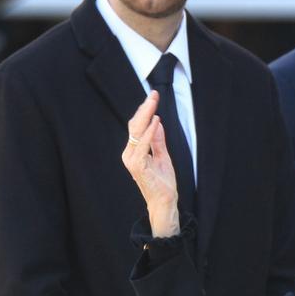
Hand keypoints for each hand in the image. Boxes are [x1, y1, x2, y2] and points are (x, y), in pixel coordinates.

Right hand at [121, 91, 179, 236]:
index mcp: (134, 151)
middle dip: (145, 108)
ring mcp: (132, 159)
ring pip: (137, 132)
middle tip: (154, 94)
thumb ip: (158, 141)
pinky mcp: (137, 166)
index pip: (137, 126)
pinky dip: (149, 133)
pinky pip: (143, 146)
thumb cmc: (163, 181)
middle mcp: (130, 153)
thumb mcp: (162, 156)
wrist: (164, 200)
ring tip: (153, 102)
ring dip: (146, 116)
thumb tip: (157, 122)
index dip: (145, 111)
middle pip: (135, 126)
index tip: (154, 97)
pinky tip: (155, 122)